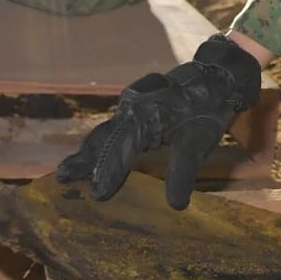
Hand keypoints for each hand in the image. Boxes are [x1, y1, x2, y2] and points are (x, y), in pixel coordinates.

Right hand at [56, 34, 261, 208]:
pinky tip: (92, 156)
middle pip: (104, 138)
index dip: (108, 172)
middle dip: (84, 160)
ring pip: (106, 132)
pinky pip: (115, 128)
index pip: (121, 148)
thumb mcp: (199, 139)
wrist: (217, 75)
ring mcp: (133, 106)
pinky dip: (101, 143)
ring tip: (69, 170)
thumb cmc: (208, 107)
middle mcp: (132, 108)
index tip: (96, 194)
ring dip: (88, 152)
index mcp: (145, 114)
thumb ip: (184, 170)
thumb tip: (176, 204)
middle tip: (62, 178)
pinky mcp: (137, 108)